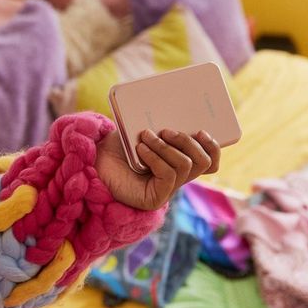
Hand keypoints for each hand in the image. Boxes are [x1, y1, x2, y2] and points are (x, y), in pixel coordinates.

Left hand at [95, 129, 220, 210]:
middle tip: (167, 131)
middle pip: (204, 163)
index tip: (201, 130)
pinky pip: (168, 174)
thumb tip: (180, 109)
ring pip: (187, 166)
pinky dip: (156, 157)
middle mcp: (177, 178)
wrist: (93, 160)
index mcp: (179, 162)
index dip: (213, 147)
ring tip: (146, 137)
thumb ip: (161, 125)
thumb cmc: (117, 145)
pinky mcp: (155, 199)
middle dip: (189, 142)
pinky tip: (140, 150)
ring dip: (166, 147)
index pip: (210, 162)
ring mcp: (167, 190)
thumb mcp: (143, 129)